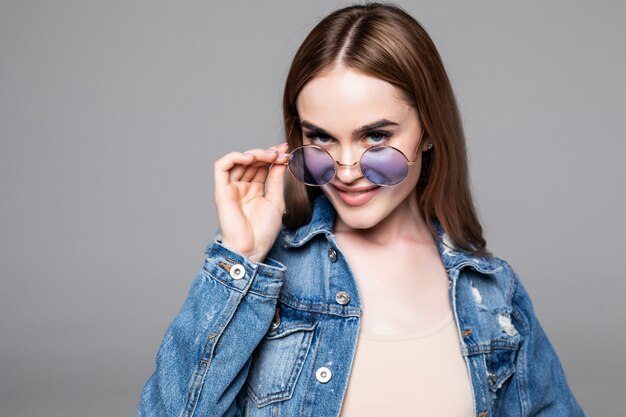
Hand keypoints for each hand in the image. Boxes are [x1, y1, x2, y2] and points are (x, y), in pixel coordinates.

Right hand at [213, 143, 289, 262]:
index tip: (287, 152)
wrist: (252, 248)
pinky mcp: (221, 190)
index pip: (262, 166)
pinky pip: (221, 167)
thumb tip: (282, 159)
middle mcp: (242, 187)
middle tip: (281, 153)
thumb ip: (277, 179)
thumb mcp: (276, 201)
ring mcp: (231, 188)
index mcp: (254, 189)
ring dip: (255, 154)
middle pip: (252, 161)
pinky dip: (235, 157)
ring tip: (270, 156)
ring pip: (239, 160)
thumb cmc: (263, 231)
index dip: (273, 156)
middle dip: (267, 154)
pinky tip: (250, 158)